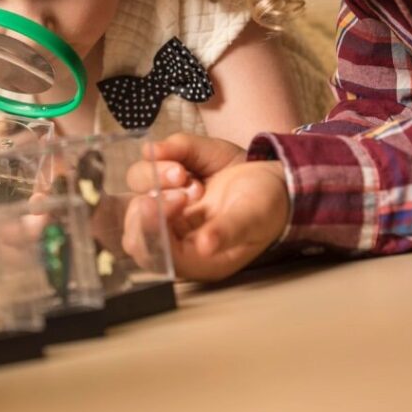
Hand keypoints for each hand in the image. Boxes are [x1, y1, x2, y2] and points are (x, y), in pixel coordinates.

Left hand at [126, 133, 289, 280]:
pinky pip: (150, 162)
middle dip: (150, 202)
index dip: (146, 230)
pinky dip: (160, 154)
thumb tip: (205, 246)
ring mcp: (170, 204)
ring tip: (186, 174)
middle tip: (178, 183)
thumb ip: (227, 231)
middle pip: (134, 225)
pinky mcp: (170, 177)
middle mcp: (175, 233)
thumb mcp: (252, 220)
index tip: (152, 204)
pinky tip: (180, 159)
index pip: (151, 253)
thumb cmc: (267, 208)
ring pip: (137, 190)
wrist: (277, 179)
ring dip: (156, 176)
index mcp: (193, 257)